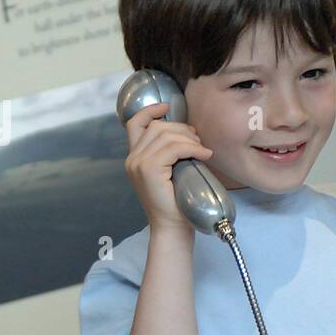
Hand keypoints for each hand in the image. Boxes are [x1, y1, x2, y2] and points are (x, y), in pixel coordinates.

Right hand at [124, 102, 211, 234]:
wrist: (172, 227)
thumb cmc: (176, 202)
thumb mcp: (169, 171)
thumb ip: (169, 153)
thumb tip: (188, 132)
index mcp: (134, 158)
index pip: (134, 123)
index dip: (150, 110)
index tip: (167, 107)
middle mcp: (132, 159)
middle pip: (157, 126)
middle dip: (181, 128)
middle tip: (198, 141)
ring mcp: (138, 164)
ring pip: (166, 136)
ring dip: (189, 139)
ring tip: (202, 149)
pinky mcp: (149, 170)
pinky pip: (174, 148)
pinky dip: (192, 148)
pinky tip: (204, 154)